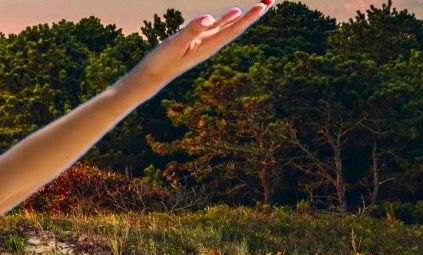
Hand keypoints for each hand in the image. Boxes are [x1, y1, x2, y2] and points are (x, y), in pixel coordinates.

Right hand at [125, 1, 271, 91]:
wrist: (152, 77)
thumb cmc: (161, 62)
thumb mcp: (175, 43)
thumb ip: (192, 30)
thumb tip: (208, 18)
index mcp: (209, 45)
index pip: (234, 29)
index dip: (249, 17)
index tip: (264, 5)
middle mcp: (211, 44)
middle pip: (237, 27)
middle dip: (254, 14)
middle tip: (270, 1)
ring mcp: (204, 42)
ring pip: (229, 26)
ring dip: (244, 16)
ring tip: (260, 5)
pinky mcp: (196, 41)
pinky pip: (216, 27)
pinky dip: (227, 18)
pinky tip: (233, 13)